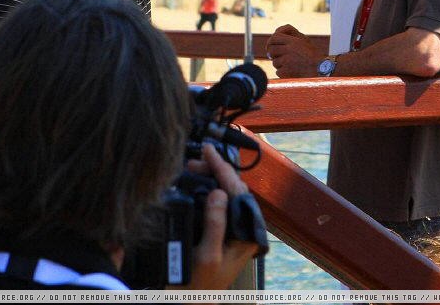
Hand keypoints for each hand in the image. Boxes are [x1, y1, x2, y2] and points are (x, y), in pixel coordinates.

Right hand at [185, 143, 260, 289]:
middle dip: (215, 170)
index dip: (222, 168)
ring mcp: (233, 229)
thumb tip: (218, 192)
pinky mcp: (222, 230)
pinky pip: (218, 202)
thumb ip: (215, 224)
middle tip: (193, 161)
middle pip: (233, 189)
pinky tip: (196, 183)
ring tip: (192, 169)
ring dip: (210, 178)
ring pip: (226, 193)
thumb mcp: (208, 255)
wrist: (192, 301)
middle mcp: (244, 229)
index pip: (238, 191)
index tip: (208, 151)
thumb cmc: (200, 284)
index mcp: (247, 234)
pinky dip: (206, 188)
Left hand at [266, 23, 322, 77]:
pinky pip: (278, 72)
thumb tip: (275, 32)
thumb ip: (290, 33)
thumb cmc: (312, 54)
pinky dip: (284, 73)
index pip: (274, 37)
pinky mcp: (286, 72)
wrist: (322, 70)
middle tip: (279, 57)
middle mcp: (289, 50)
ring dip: (280, 64)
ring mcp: (287, 62)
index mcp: (293, 41)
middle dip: (274, 54)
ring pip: (275, 62)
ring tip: (292, 65)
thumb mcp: (303, 39)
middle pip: (271, 50)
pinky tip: (293, 72)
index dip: (271, 42)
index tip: (271, 46)